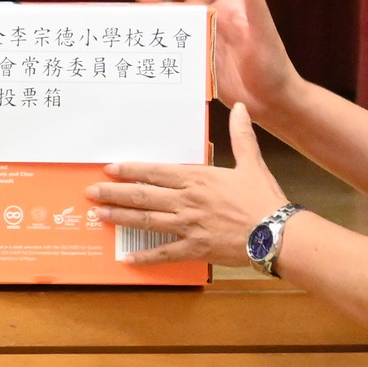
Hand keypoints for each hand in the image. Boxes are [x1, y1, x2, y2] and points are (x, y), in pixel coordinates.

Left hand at [87, 104, 295, 265]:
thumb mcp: (252, 163)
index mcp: (197, 179)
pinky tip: (126, 258)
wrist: (276, 233)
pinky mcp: (194, 249)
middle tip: (90, 192)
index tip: (110, 168)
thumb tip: (241, 108)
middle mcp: (186, 201)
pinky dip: (144, 256)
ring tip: (99, 215)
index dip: (130, 170)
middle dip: (114, 193)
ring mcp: (188, 226)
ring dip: (120, 217)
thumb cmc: (264, 199)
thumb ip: (241, 136)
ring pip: (145, 221)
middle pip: (143, 196)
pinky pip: (163, 253)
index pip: (155, 172)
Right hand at [140, 0, 303, 117]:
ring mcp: (207, 39)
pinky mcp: (200, 58)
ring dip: (161, 5)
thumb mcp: (264, 32)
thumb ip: (255, 2)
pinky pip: (176, 41)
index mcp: (233, 8)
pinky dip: (161, 34)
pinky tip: (147, 32)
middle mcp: (218, 20)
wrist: (272, 102)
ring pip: (179, 15)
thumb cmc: (274, 66)